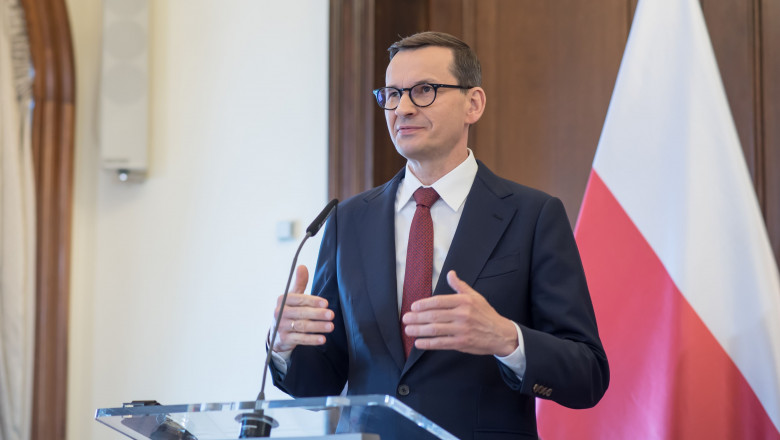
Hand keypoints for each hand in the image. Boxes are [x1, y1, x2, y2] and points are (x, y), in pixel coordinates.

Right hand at [271, 265, 334, 352]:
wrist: (277, 333)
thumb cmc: (290, 311)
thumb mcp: (293, 297)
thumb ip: (299, 283)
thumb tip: (302, 266)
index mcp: (282, 300)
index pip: (298, 299)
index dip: (312, 301)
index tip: (325, 303)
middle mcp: (279, 313)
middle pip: (301, 313)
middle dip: (317, 314)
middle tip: (332, 315)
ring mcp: (281, 327)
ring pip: (302, 326)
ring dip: (317, 327)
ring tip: (331, 326)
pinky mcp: (284, 339)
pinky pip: (300, 339)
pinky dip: (312, 339)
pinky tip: (323, 339)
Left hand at [402, 270, 518, 355]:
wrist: (500, 334)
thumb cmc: (486, 314)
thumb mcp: (475, 296)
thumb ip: (460, 286)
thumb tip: (450, 273)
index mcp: (464, 301)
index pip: (439, 301)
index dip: (424, 304)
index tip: (413, 306)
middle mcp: (462, 315)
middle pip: (434, 315)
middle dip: (417, 317)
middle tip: (405, 318)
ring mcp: (461, 330)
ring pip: (435, 329)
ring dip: (419, 330)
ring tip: (408, 329)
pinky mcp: (461, 343)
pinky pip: (441, 343)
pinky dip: (428, 343)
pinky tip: (419, 343)